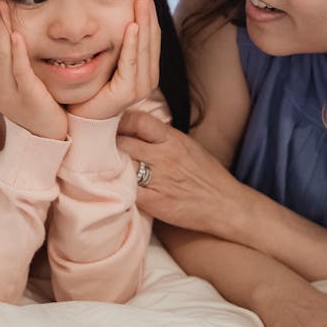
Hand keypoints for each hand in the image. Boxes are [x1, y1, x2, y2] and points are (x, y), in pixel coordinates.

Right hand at [0, 0, 67, 139]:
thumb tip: (1, 29)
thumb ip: (3, 58)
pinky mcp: (27, 94)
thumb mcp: (11, 79)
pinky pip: (19, 69)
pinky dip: (16, 50)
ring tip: (0, 3)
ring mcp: (7, 90)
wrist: (44, 137)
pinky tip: (16, 33)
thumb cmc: (30, 103)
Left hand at [69, 0, 160, 119]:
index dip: (148, 11)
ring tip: (140, 0)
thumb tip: (121, 13)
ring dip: (144, 21)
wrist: (80, 116)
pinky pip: (132, 62)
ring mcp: (141, 86)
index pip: (152, 34)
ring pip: (145, 47)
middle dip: (148, 11)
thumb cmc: (93, 86)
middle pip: (152, 37)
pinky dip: (132, 44)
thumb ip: (119, 42)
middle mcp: (148, 77)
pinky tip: (132, 26)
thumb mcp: (110, 59)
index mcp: (147, 68)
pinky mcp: (128, 92)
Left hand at [116, 110, 242, 237]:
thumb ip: (163, 137)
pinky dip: (119, 189)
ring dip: (111, 167)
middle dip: (108, 144)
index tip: (111, 126)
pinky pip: (126, 191)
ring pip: (120, 166)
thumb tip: (137, 128)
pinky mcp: (154, 202)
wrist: (225, 205)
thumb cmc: (208, 175)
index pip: (137, 120)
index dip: (120, 122)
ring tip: (106, 168)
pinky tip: (116, 188)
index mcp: (172, 139)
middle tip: (100, 148)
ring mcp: (158, 179)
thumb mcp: (189, 146)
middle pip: (122, 142)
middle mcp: (163, 156)